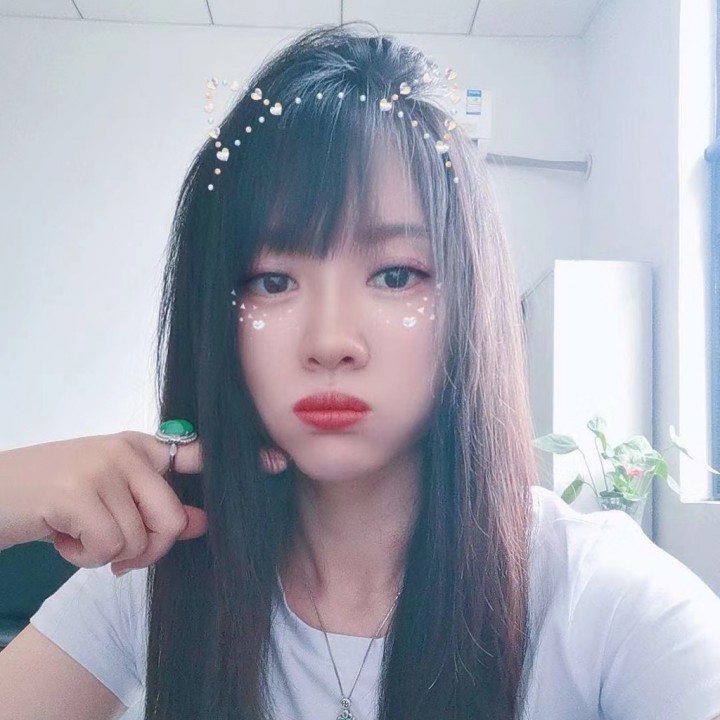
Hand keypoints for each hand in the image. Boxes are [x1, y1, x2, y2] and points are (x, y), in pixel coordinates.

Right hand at [0, 432, 288, 574]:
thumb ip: (155, 505)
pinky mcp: (77, 491)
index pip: (198, 452)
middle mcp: (128, 450)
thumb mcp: (111, 496)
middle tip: (117, 553)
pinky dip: (85, 557)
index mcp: (141, 447)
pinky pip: (109, 548)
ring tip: (80, 534)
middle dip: (148, 550)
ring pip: (139, 539)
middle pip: (173, 519)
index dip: (239, 460)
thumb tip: (202, 522)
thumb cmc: (57, 498)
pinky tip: (64, 536)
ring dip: (109, 554)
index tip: (277, 463)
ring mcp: (103, 466)